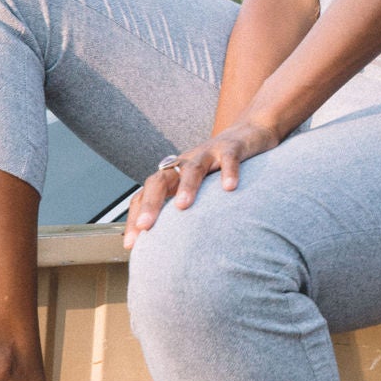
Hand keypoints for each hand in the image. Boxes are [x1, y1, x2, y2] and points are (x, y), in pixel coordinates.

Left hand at [122, 119, 281, 249]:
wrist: (249, 132)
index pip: (145, 194)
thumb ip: (185, 210)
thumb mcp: (199, 187)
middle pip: (161, 180)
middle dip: (151, 204)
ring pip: (192, 168)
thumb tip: (173, 248)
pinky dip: (228, 171)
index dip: (135, 217)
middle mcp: (185, 164)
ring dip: (186, 187)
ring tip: (183, 206)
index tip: (131, 244)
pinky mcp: (232, 148)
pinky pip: (229, 159)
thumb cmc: (220, 167)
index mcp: (173, 175)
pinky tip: (229, 188)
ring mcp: (208, 154)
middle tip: (146, 227)